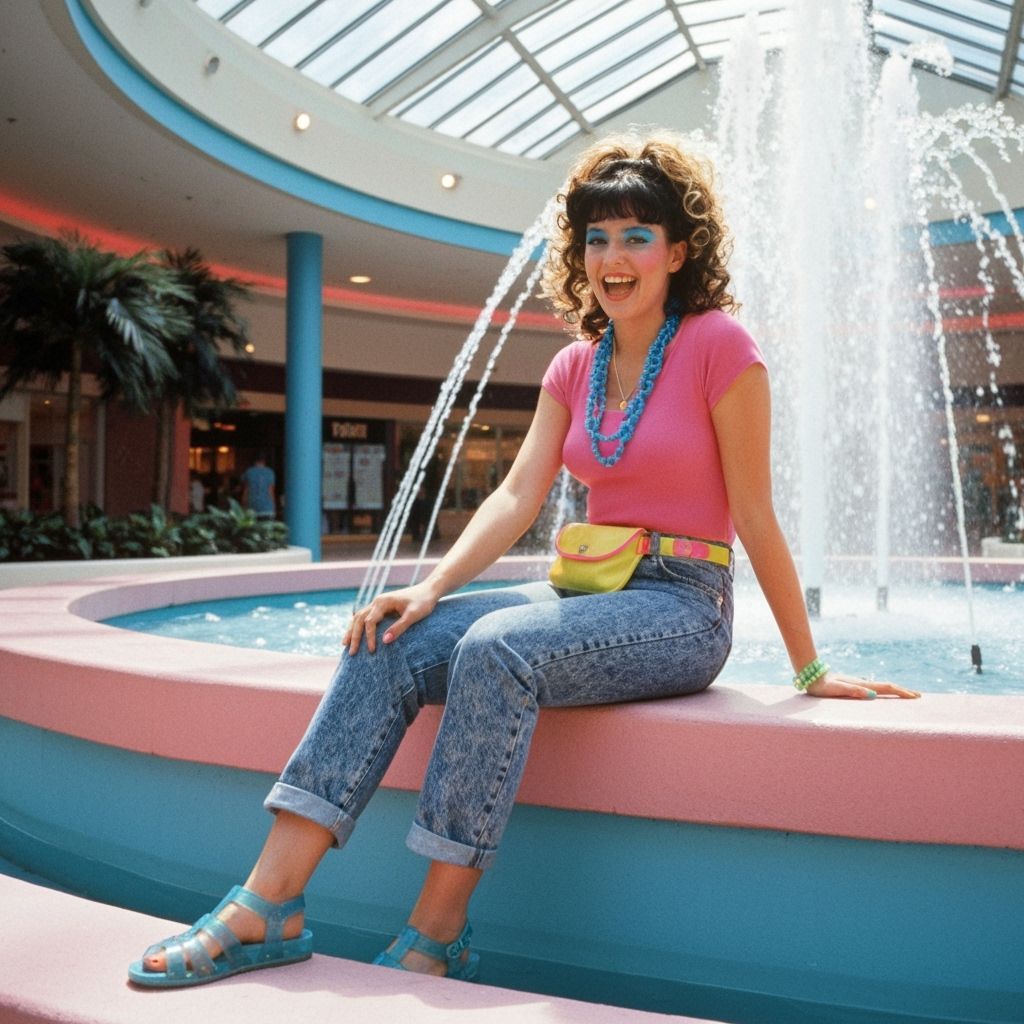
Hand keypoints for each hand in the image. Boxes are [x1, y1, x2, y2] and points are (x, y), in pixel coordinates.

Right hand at [343, 582, 439, 654]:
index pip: (370, 621)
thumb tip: (384, 641)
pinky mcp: (381, 607)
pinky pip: (364, 617)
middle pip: (359, 619)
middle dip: (354, 636)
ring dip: (351, 630)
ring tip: (344, 645)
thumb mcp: (413, 616)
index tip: (372, 651)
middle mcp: (377, 602)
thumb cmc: (423, 602)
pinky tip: (354, 635)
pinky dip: (357, 626)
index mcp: (383, 602)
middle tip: (351, 653)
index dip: (369, 637)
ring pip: (358, 617)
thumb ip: (399, 627)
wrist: (428, 591)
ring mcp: (378, 604)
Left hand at [805, 671, 920, 699]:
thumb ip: (853, 691)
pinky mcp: (852, 685)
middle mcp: (862, 683)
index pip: (886, 688)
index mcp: (861, 685)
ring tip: (905, 694)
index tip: (915, 697)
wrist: (811, 676)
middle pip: (886, 686)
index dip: (901, 692)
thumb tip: (872, 694)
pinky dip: (883, 690)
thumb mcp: (836, 689)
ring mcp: (858, 683)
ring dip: (894, 690)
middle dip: (902, 691)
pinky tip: (882, 693)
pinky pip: (873, 688)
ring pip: (881, 687)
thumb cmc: (822, 686)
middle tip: (918, 695)